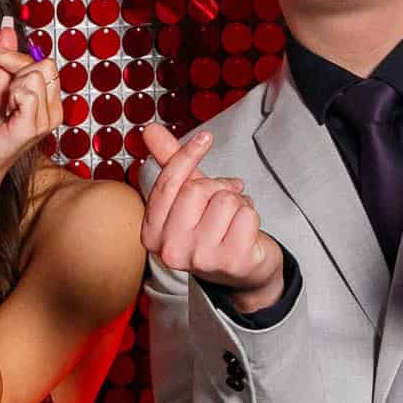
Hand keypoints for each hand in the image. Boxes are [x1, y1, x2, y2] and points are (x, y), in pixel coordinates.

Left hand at [0, 19, 61, 174]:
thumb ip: (5, 59)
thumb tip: (8, 25)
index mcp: (50, 100)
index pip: (42, 61)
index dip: (9, 53)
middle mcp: (55, 110)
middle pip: (43, 63)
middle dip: (13, 68)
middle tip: (2, 93)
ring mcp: (47, 120)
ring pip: (36, 74)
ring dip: (12, 87)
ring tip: (6, 108)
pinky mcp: (34, 128)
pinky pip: (27, 92)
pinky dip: (11, 97)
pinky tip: (7, 115)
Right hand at [138, 123, 282, 306]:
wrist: (242, 273)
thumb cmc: (212, 231)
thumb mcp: (188, 197)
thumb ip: (170, 164)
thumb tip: (150, 129)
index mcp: (152, 234)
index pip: (168, 184)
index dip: (187, 155)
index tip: (206, 138)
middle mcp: (171, 250)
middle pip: (197, 190)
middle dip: (218, 186)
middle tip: (227, 196)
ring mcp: (201, 259)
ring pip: (225, 200)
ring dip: (237, 202)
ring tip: (234, 218)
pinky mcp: (232, 261)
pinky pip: (247, 214)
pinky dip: (252, 215)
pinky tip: (246, 231)